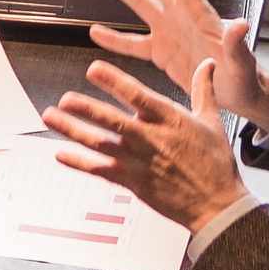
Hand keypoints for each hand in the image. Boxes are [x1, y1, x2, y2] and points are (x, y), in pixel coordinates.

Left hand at [45, 59, 251, 229]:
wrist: (216, 205)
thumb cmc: (215, 165)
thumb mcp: (212, 121)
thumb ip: (204, 89)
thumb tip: (207, 64)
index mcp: (169, 121)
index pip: (137, 96)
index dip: (114, 82)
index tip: (93, 69)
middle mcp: (150, 140)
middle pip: (112, 121)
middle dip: (86, 109)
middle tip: (65, 99)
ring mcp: (138, 162)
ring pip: (100, 144)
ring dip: (73, 131)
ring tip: (52, 117)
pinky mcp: (132, 182)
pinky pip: (100, 171)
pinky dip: (79, 163)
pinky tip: (61, 154)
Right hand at [87, 0, 268, 130]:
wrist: (237, 94)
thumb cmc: (243, 76)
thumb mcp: (241, 62)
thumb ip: (237, 44)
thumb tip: (240, 25)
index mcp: (199, 15)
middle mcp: (181, 17)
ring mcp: (169, 33)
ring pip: (141, 3)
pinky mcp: (161, 52)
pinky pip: (133, 43)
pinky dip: (114, 39)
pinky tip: (96, 33)